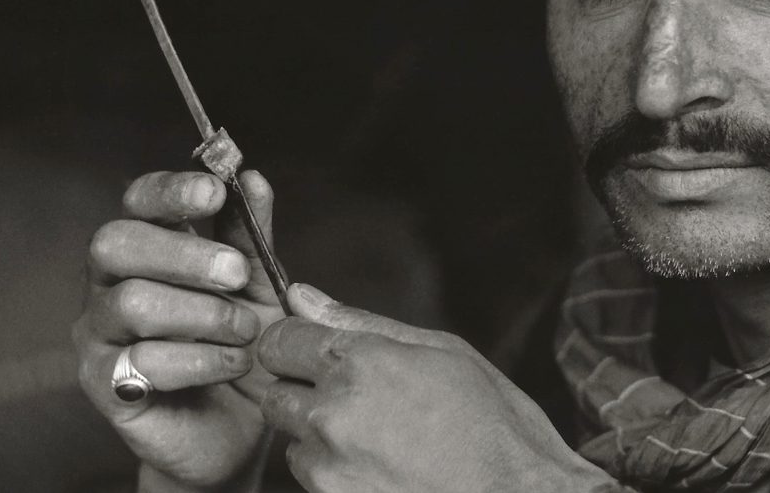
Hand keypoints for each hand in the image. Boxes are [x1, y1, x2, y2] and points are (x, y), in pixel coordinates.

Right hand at [73, 169, 285, 489]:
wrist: (241, 425)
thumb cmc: (242, 342)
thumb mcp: (259, 284)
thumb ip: (251, 235)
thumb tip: (254, 179)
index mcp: (148, 246)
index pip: (138, 200)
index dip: (171, 191)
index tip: (215, 193)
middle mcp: (111, 283)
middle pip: (116, 243)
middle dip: (185, 253)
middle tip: (237, 274)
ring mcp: (100, 335)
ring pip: (132, 302)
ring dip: (204, 313)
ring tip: (246, 331)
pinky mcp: (107, 385)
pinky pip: (143, 360)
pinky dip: (202, 358)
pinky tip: (235, 363)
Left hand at [258, 284, 616, 492]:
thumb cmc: (494, 423)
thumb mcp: (444, 351)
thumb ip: (363, 323)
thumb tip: (303, 295)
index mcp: (362, 362)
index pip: (279, 340)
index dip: (295, 343)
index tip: (315, 351)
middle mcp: (334, 414)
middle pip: (274, 393)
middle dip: (304, 391)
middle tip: (357, 399)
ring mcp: (329, 468)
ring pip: (292, 440)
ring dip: (319, 436)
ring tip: (381, 439)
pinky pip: (312, 479)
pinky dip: (336, 471)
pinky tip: (383, 468)